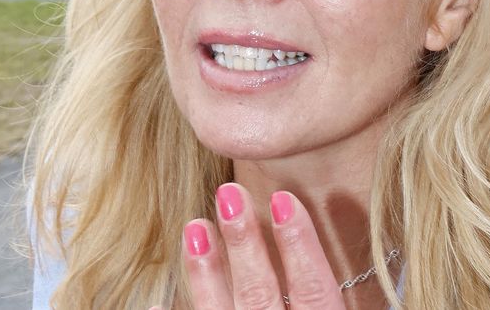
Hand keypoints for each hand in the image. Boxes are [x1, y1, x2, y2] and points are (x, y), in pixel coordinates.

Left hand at [173, 183, 346, 309]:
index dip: (301, 245)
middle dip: (244, 243)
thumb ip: (330, 297)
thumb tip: (314, 230)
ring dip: (206, 271)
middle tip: (230, 192)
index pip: (314, 291)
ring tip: (195, 225)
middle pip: (260, 295)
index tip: (284, 199)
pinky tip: (159, 292)